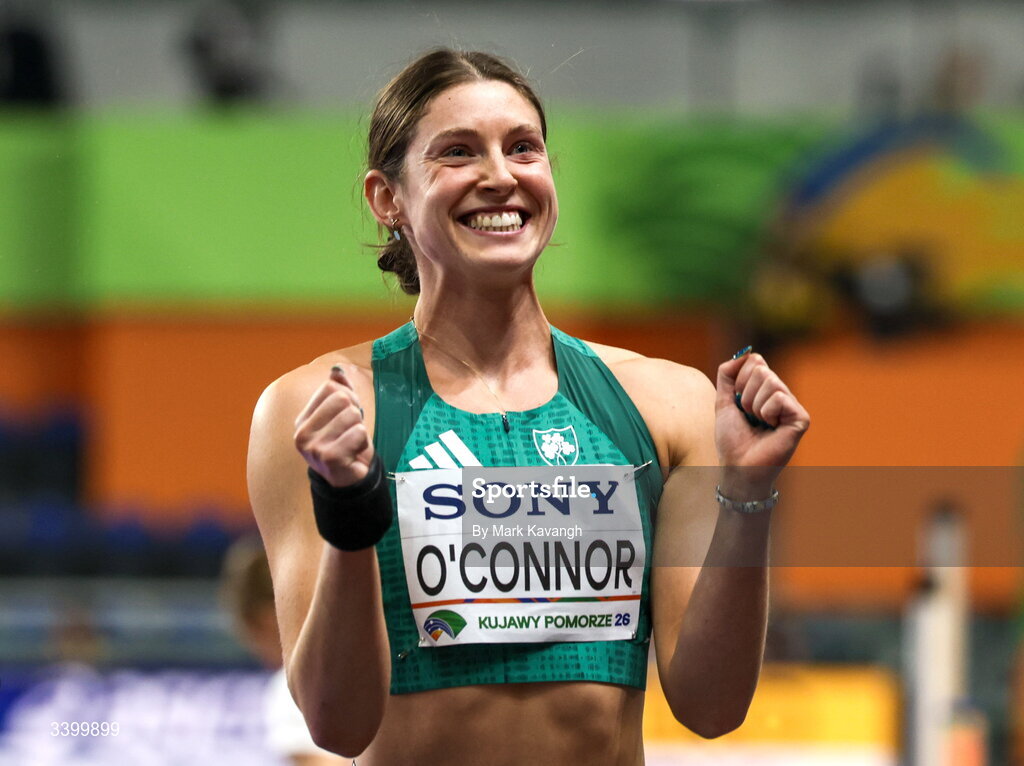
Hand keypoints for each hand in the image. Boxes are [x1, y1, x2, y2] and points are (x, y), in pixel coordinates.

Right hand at [294, 365, 374, 487]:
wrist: (350, 479)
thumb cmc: (346, 444)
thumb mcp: (343, 414)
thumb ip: (340, 390)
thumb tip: (337, 370)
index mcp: (302, 420)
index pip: (330, 388)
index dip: (348, 397)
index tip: (347, 416)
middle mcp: (302, 433)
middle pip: (342, 399)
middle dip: (355, 413)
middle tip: (351, 432)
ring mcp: (313, 447)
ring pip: (352, 415)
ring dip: (360, 429)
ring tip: (352, 444)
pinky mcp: (328, 458)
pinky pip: (358, 432)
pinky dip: (363, 442)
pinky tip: (354, 454)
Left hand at [714, 350, 809, 497]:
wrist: (738, 466)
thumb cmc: (731, 439)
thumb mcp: (723, 401)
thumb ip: (728, 374)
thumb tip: (744, 352)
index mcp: (766, 389)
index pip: (755, 361)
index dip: (740, 381)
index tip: (738, 403)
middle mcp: (782, 394)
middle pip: (761, 369)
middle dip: (745, 394)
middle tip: (748, 416)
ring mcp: (792, 405)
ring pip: (770, 381)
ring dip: (754, 405)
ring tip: (758, 423)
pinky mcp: (801, 417)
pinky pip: (779, 397)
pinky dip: (766, 413)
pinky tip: (770, 428)